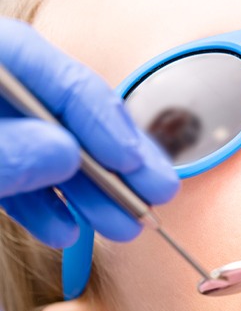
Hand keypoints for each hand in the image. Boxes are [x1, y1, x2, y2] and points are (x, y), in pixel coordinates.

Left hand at [0, 18, 178, 246]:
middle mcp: (1, 90)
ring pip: (54, 153)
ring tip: (121, 226)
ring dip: (90, 194)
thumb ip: (5, 151)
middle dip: (116, 164)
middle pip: (71, 118)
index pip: (63, 80)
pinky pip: (20, 176)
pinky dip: (44, 205)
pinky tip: (65, 229)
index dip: (106, 122)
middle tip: (156, 194)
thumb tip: (64, 154)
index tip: (134, 163)